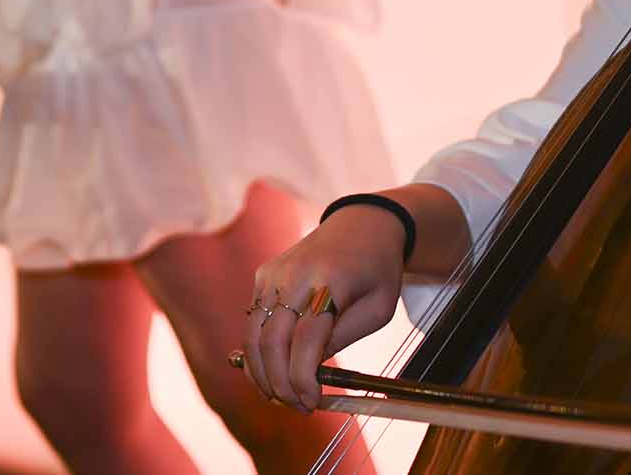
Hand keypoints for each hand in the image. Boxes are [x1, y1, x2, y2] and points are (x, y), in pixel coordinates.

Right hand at [242, 205, 406, 412]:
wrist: (361, 225)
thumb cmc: (375, 271)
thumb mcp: (377, 310)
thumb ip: (342, 338)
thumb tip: (309, 373)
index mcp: (330, 281)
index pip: (306, 340)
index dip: (303, 379)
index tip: (312, 403)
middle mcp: (294, 274)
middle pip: (272, 341)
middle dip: (280, 383)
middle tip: (296, 406)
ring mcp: (273, 273)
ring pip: (253, 334)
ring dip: (261, 373)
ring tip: (280, 396)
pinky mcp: (263, 274)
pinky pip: (252, 321)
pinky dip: (257, 352)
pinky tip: (271, 372)